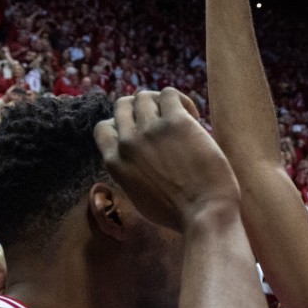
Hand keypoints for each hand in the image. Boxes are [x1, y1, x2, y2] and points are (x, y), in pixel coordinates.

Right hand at [93, 88, 239, 231]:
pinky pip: (170, 93)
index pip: (103, 127)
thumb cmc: (178, 214)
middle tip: (164, 123)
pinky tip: (194, 117)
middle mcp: (127, 142)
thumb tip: (133, 160)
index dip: (122, 125)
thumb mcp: (138, 197)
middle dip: (142, 110)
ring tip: (182, 121)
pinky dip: (182, 100)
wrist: (204, 214)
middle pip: (123, 106)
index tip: (140, 132)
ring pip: (145, 96)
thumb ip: (129, 174)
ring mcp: (150, 129)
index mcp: (114, 162)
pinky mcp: (176, 121)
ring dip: (162, 104)